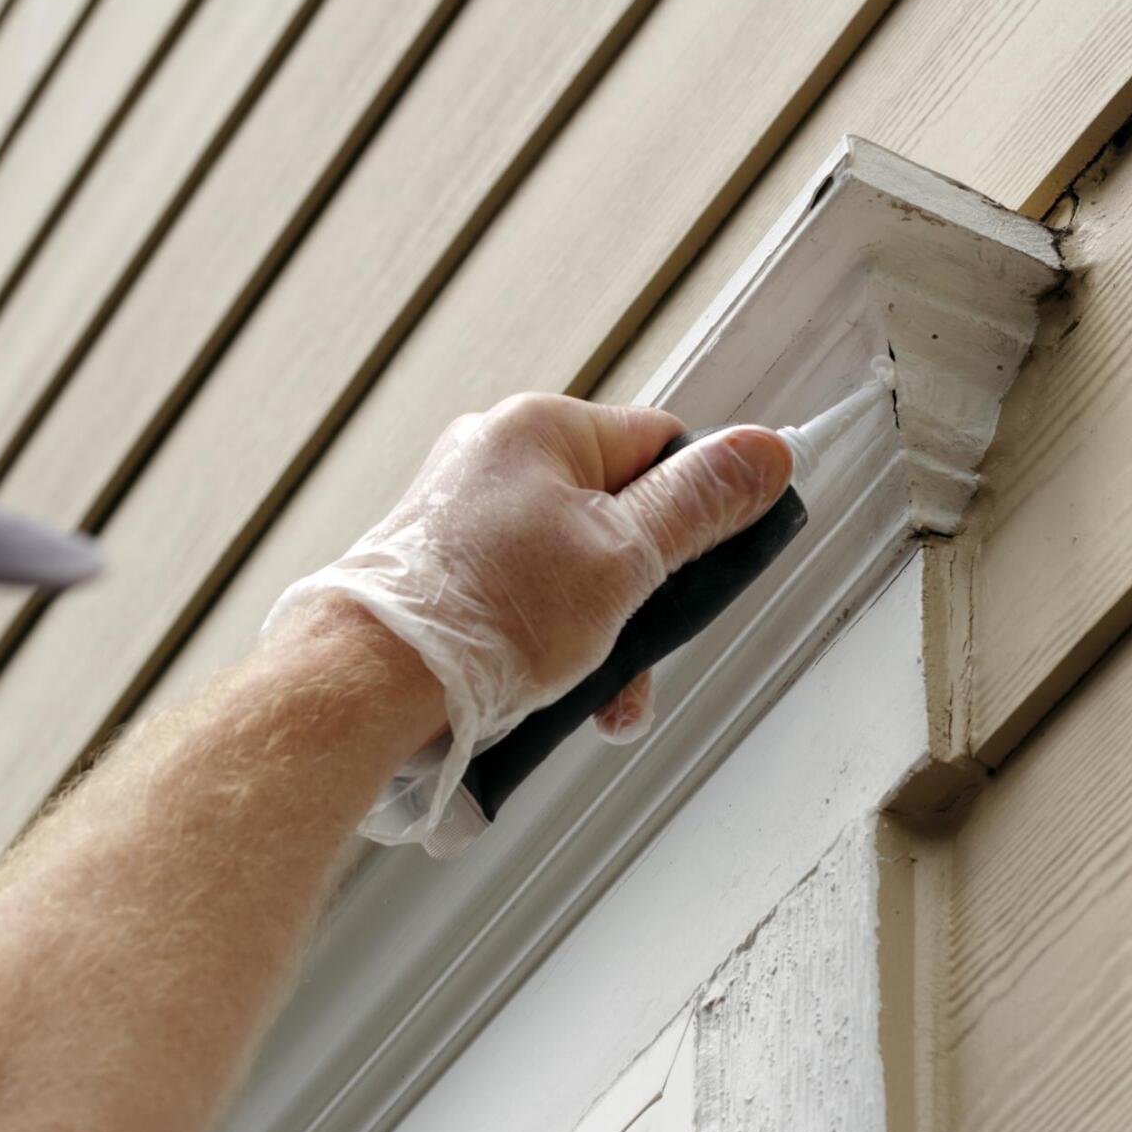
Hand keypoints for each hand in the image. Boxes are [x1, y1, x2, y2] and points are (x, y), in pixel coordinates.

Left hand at [266, 394, 791, 851]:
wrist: (365, 685)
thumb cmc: (485, 615)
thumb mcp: (624, 558)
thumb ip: (702, 504)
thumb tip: (766, 451)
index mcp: (541, 428)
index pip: (660, 444)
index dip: (699, 508)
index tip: (712, 567)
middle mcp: (493, 458)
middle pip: (617, 517)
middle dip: (644, 600)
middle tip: (645, 658)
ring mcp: (458, 517)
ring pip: (570, 570)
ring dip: (601, 639)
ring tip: (599, 703)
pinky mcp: (435, 573)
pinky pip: (519, 600)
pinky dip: (546, 648)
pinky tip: (549, 699)